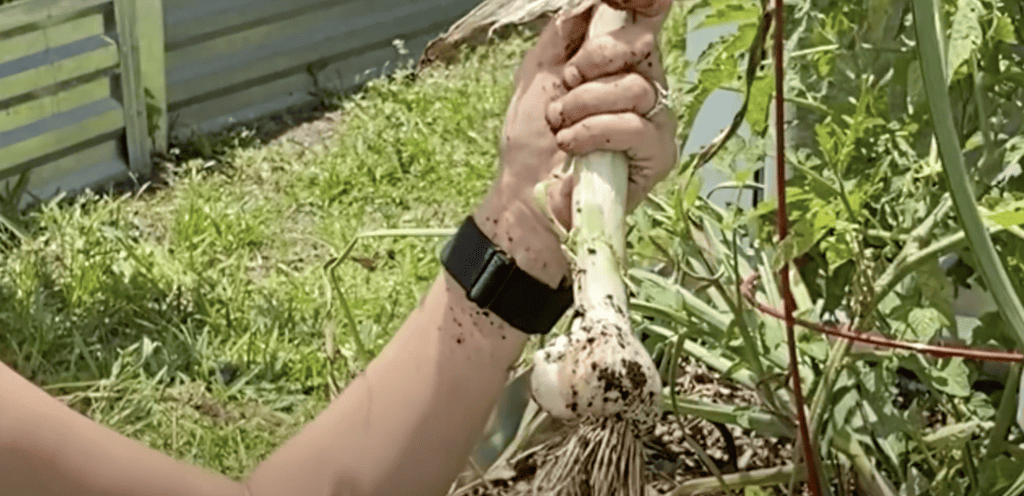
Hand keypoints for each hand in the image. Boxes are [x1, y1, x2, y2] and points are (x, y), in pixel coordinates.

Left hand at [474, 0, 677, 286]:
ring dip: (585, 104)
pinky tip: (572, 144)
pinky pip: (635, 126)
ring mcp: (654, 121)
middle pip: (643, 45)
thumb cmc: (532, 140)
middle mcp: (644, 87)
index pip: (645, 22)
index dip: (645, 5)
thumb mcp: (537, 73)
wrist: (525, 194)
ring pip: (636, 88)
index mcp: (618, 64)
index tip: (630, 0)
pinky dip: (594, 131)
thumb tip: (591, 4)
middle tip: (567, 83)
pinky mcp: (658, 155)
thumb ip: (563, 33)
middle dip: (595, 59)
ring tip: (560, 124)